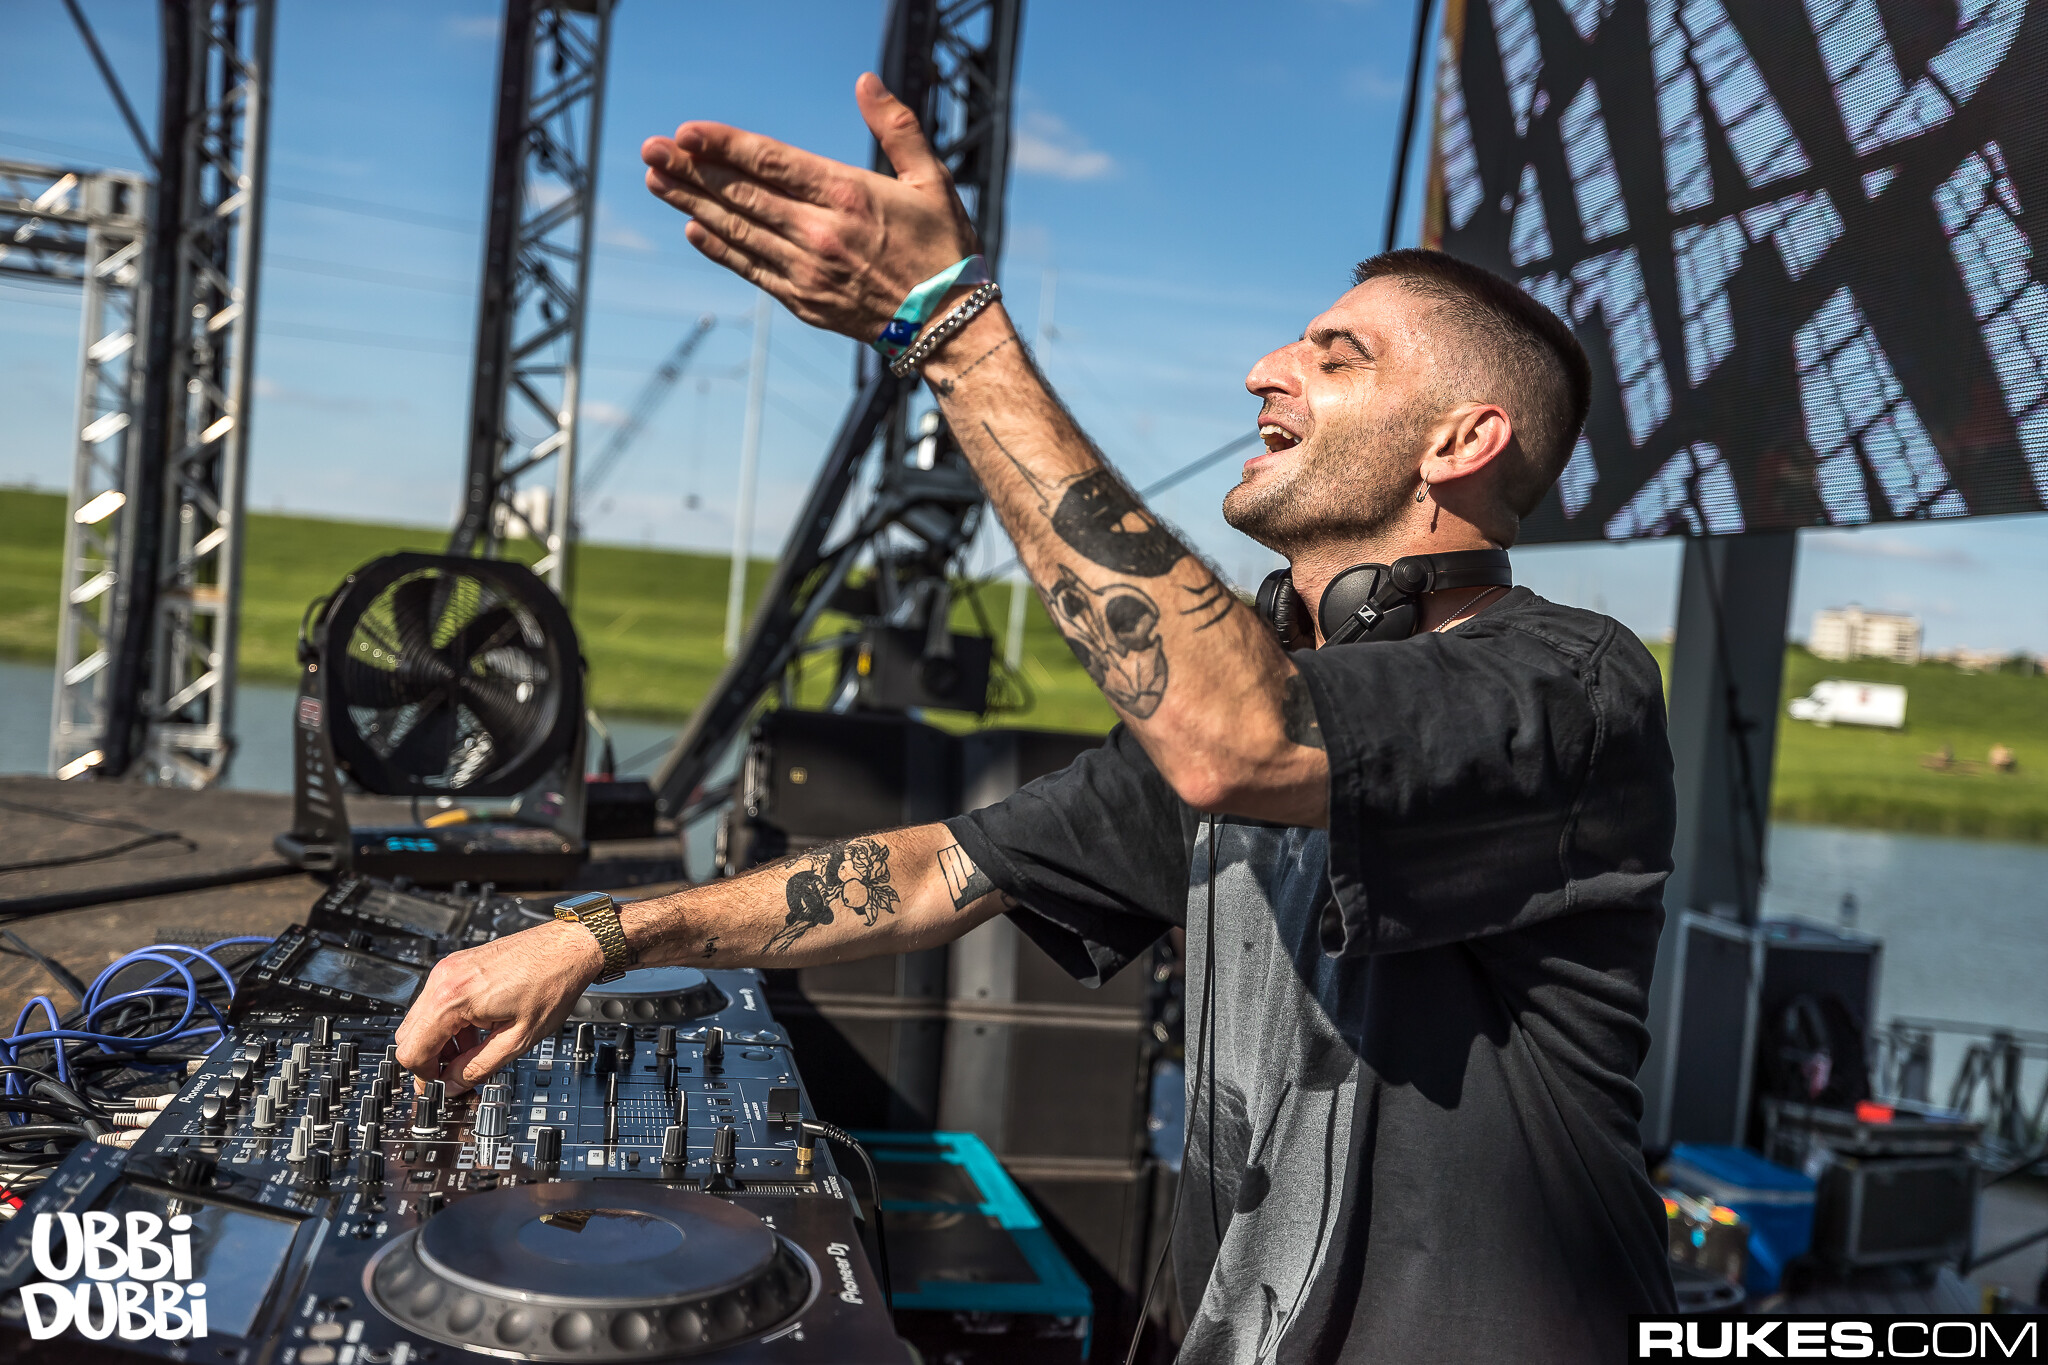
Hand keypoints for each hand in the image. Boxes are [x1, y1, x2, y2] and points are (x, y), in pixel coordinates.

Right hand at [393, 920, 600, 1095]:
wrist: (569, 946)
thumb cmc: (552, 982)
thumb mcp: (519, 1038)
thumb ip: (479, 1066)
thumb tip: (453, 1084)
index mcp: (453, 998)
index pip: (412, 1051)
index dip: (426, 1078)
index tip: (441, 1088)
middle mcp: (443, 979)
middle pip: (409, 1036)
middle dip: (431, 1060)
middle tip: (456, 1074)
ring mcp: (448, 968)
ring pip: (421, 1019)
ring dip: (440, 1042)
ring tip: (473, 1052)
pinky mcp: (457, 965)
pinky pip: (436, 1002)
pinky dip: (448, 1022)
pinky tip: (477, 1030)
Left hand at [641, 71, 979, 340]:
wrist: (950, 325)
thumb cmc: (945, 247)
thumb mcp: (932, 179)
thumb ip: (896, 127)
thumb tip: (865, 81)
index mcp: (849, 195)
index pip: (771, 161)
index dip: (723, 145)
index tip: (685, 132)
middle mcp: (821, 233)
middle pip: (742, 194)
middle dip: (690, 170)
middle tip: (649, 150)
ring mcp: (808, 271)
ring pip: (737, 230)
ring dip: (691, 206)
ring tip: (655, 182)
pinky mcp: (804, 301)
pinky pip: (751, 269)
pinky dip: (719, 249)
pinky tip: (693, 230)